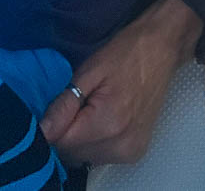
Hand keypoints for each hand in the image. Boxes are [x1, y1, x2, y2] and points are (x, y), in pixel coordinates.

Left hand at [40, 0, 201, 165]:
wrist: (163, 47)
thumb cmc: (126, 52)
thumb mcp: (90, 70)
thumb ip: (65, 103)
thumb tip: (42, 131)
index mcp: (108, 123)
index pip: (61, 143)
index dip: (55, 125)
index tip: (62, 105)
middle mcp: (121, 145)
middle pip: (72, 153)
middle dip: (68, 132)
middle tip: (80, 103)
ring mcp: (130, 152)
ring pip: (85, 157)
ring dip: (82, 138)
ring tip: (95, 108)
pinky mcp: (136, 152)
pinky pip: (102, 155)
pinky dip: (97, 141)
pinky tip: (106, 119)